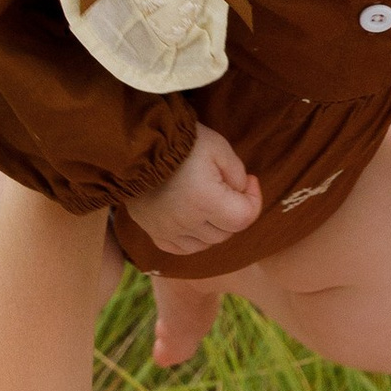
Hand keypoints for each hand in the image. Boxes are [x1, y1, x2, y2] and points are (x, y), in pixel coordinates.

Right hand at [128, 124, 261, 256]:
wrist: (137, 143)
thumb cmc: (181, 142)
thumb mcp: (219, 147)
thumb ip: (237, 173)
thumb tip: (242, 191)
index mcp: (205, 200)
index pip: (244, 218)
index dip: (254, 200)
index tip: (250, 180)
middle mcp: (186, 221)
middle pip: (226, 233)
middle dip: (235, 212)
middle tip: (229, 188)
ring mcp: (167, 229)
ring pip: (205, 244)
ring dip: (215, 228)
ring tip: (211, 204)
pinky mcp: (152, 230)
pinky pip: (180, 248)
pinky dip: (192, 239)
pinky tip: (194, 221)